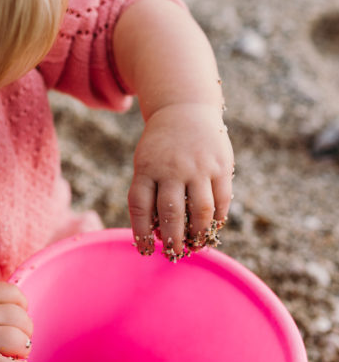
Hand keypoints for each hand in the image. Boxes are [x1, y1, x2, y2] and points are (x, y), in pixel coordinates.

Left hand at [128, 102, 233, 258]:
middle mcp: (171, 168)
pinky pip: (221, 200)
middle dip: (173, 239)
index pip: (140, 206)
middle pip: (171, 213)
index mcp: (146, 168)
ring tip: (195, 244)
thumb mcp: (145, 162)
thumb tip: (158, 233)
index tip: (146, 250)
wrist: (184, 108)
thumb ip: (149, 192)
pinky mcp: (220, 166)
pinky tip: (212, 227)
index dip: (142, 233)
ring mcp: (198, 167)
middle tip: (175, 253)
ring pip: (200, 211)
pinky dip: (217, 219)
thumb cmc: (161, 146)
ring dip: (198, 234)